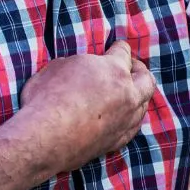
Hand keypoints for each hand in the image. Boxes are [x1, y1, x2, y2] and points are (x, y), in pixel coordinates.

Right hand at [15, 41, 155, 179]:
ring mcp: (125, 121)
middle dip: (139, 71)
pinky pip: (133, 128)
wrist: (42, 140)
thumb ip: (77, 64)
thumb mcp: (58, 67)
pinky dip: (129, 119)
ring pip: (143, 106)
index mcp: (114, 70)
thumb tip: (78, 69)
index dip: (117, 47)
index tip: (115, 48)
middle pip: (146, 79)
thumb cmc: (45, 99)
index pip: (124, 52)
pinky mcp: (116, 142)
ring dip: (136, 97)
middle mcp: (127, 95)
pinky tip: (121, 118)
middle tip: (128, 69)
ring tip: (125, 95)